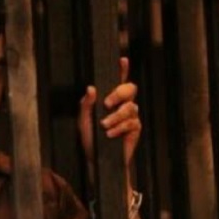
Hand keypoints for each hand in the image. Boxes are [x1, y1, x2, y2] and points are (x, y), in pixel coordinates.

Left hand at [79, 57, 140, 183]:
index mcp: (109, 99)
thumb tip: (91, 88)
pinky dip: (120, 128)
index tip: (122, 60)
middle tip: (107, 103)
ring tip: (104, 126)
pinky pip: (132, 123)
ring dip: (116, 117)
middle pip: (130, 89)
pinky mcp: (135, 128)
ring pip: (130, 107)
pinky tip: (110, 134)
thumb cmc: (88, 138)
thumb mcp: (83, 120)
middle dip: (119, 93)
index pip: (118, 81)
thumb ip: (86, 104)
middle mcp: (122, 105)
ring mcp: (130, 116)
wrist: (96, 159)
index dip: (122, 70)